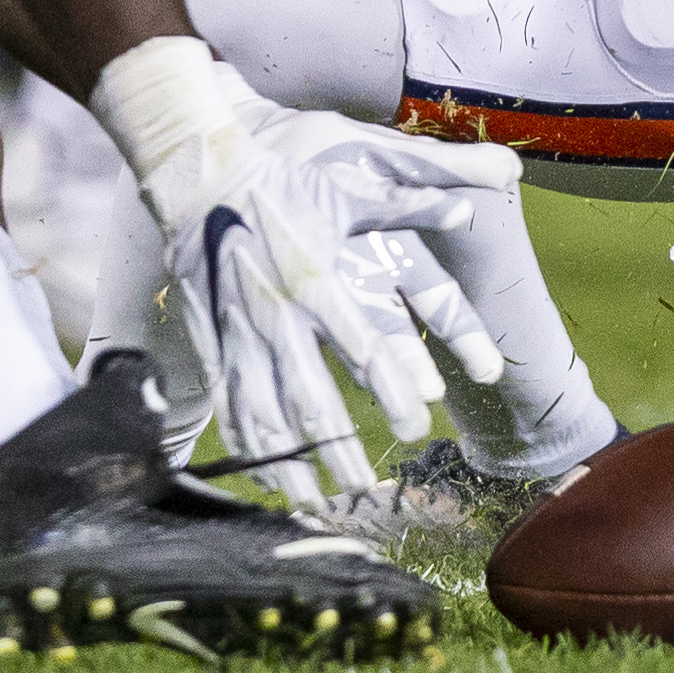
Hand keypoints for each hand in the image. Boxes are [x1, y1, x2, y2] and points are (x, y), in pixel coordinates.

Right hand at [129, 59, 519, 504]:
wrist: (198, 172)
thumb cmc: (280, 180)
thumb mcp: (348, 185)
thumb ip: (412, 200)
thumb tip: (475, 199)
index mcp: (318, 278)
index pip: (361, 345)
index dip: (391, 388)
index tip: (416, 424)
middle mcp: (277, 313)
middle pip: (310, 396)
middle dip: (338, 447)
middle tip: (367, 484)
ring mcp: (239, 330)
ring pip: (264, 412)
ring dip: (290, 460)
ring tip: (317, 500)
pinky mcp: (213, 338)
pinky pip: (231, 403)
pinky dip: (249, 444)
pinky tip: (267, 472)